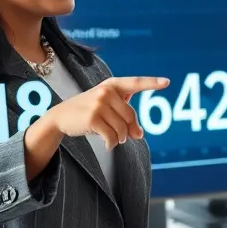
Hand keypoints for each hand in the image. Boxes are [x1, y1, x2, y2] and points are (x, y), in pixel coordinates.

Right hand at [48, 76, 168, 148]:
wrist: (60, 117)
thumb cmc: (88, 112)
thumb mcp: (106, 110)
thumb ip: (124, 118)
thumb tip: (140, 134)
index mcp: (112, 85)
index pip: (135, 83)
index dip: (151, 83)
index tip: (167, 82)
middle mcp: (106, 91)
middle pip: (130, 116)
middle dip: (129, 130)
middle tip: (125, 137)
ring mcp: (98, 104)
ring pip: (122, 128)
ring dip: (120, 138)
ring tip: (112, 138)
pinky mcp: (93, 118)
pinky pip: (112, 136)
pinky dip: (112, 144)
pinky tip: (108, 145)